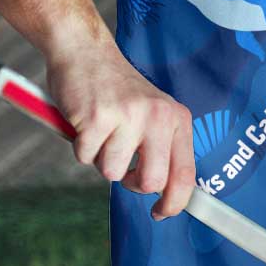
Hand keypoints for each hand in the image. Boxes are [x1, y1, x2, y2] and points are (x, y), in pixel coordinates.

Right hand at [45, 42, 195, 220]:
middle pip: (151, 182)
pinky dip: (80, 147)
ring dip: (101, 159)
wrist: (85, 51)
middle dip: (132, 183)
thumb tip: (166, 194)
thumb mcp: (153, 113)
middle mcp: (158, 117)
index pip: (185, 173)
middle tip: (122, 166)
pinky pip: (85, 157)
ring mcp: (128, 116)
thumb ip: (162, 148)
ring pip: (112, 173)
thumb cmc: (117, 90)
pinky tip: (85, 122)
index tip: (161, 213)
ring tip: (102, 131)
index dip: (174, 202)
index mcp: (177, 118)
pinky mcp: (97, 118)